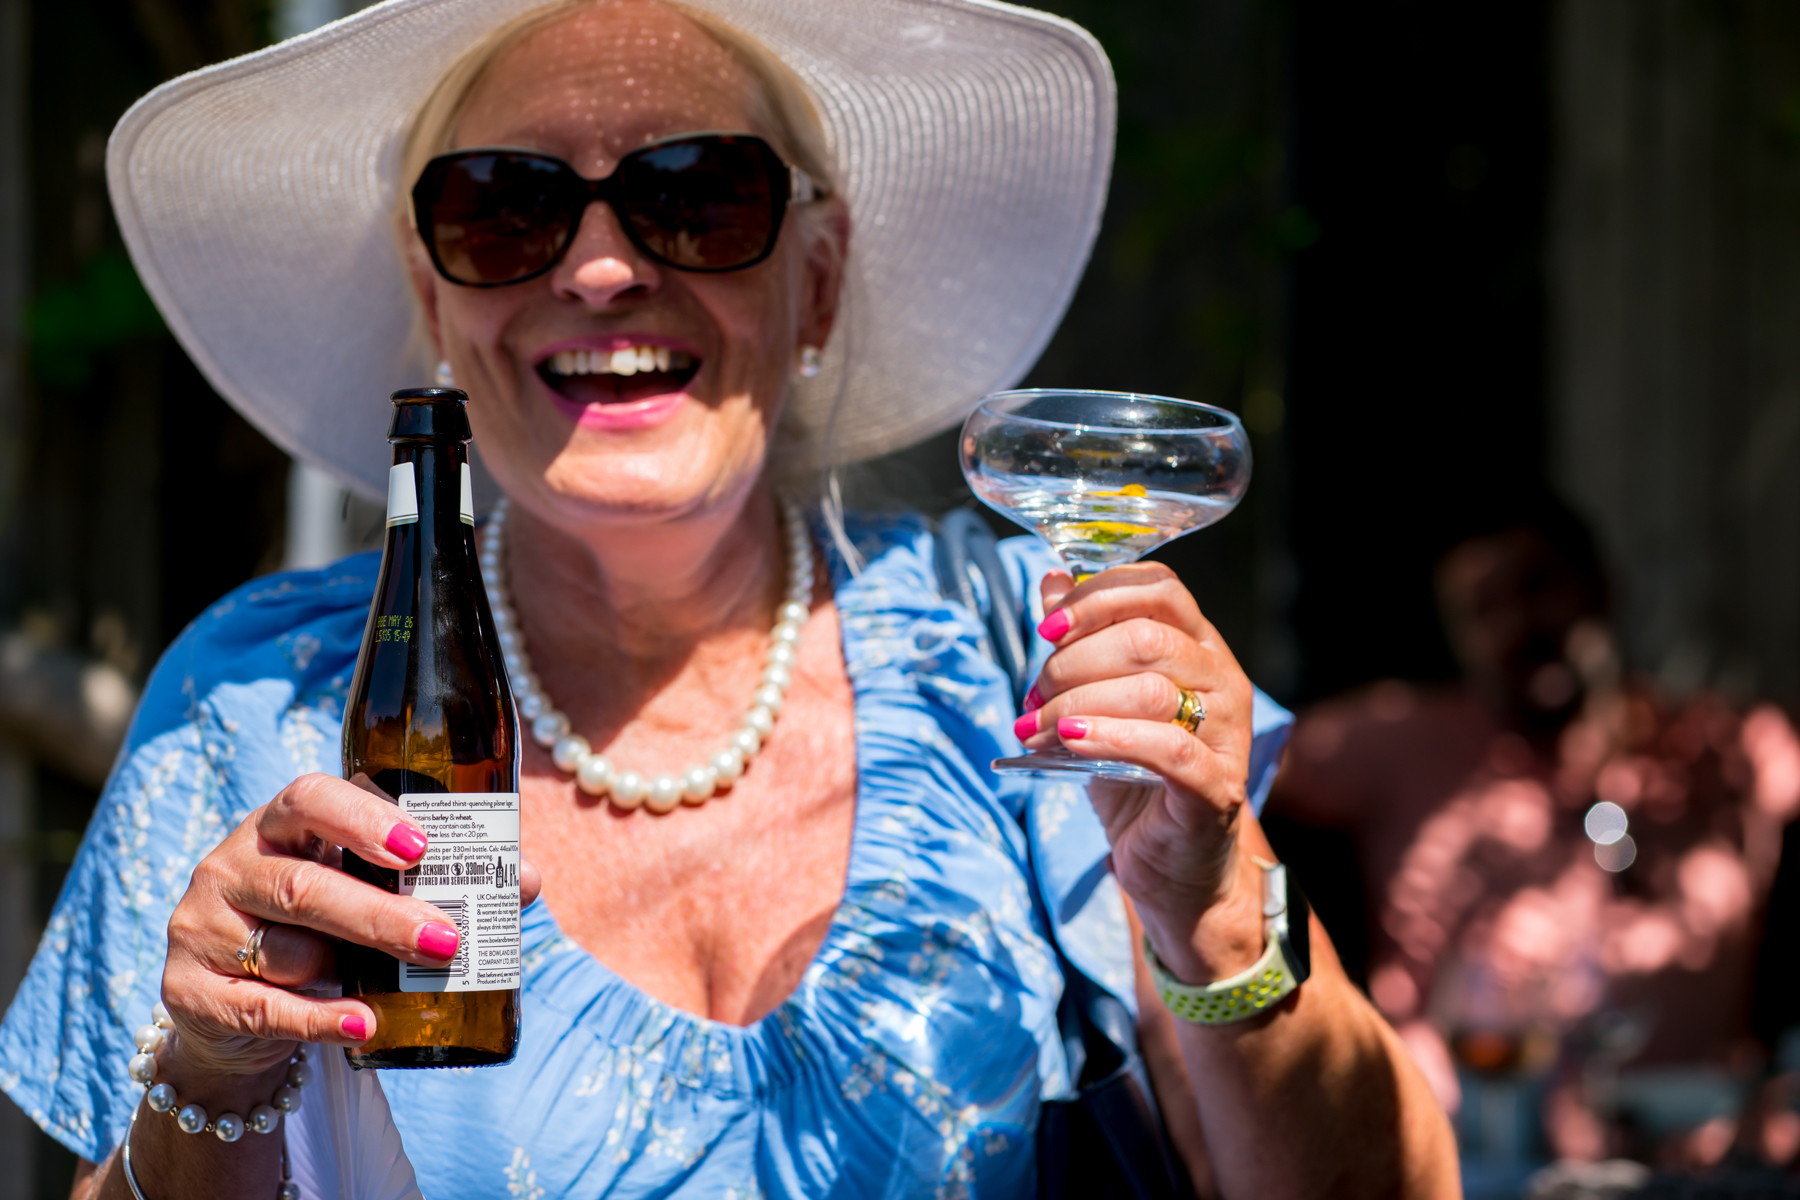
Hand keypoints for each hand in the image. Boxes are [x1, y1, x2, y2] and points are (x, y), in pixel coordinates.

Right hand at [157, 773, 541, 1091]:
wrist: (238, 1008)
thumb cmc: (325, 929)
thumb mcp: (370, 895)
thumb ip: (439, 881)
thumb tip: (525, 882)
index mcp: (281, 824)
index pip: (310, 798)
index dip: (363, 818)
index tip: (420, 847)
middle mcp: (231, 864)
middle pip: (304, 884)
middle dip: (382, 914)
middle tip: (448, 938)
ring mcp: (201, 926)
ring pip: (285, 949)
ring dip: (352, 969)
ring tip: (408, 981)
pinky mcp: (188, 989)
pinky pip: (260, 1007)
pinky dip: (319, 1019)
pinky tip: (364, 1025)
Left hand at [1016, 564, 1262, 980]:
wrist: (1172, 870)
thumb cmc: (1136, 780)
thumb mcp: (1096, 704)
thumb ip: (1080, 645)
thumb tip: (1051, 581)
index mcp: (1199, 647)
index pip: (1160, 588)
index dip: (1098, 597)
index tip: (1045, 627)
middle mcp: (1223, 680)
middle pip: (1147, 636)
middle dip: (1073, 661)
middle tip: (1034, 696)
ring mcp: (1228, 733)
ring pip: (1150, 689)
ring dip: (1075, 701)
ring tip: (1034, 728)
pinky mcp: (1218, 786)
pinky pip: (1167, 747)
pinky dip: (1108, 737)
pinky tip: (1068, 740)